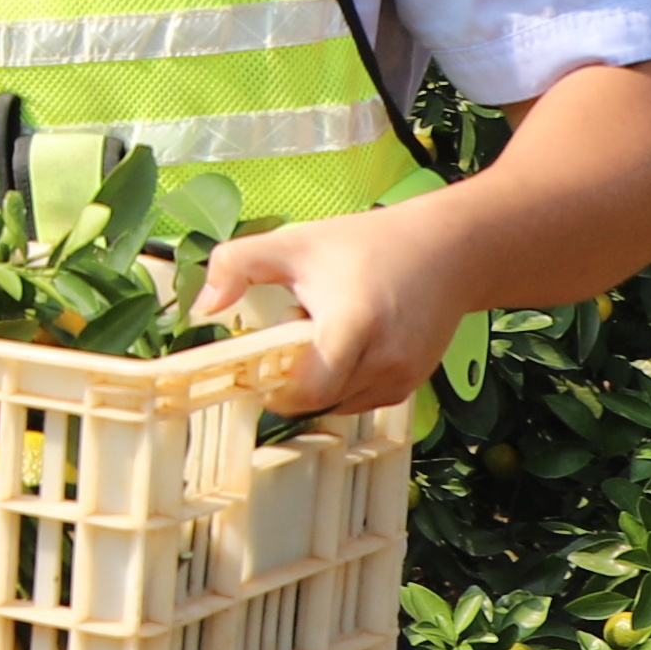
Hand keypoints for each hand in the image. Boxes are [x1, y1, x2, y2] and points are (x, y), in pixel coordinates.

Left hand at [196, 209, 458, 414]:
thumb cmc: (370, 245)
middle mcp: (384, 359)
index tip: (256, 370)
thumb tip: (202, 308)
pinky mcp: (411, 386)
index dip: (274, 390)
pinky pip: (360, 401)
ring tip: (324, 335)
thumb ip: (236, 266)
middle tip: (291, 339)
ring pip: (338, 405)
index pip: (306, 391)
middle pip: (318, 401)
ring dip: (319, 382)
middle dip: (293, 379)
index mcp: (354, 325)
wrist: (448, 251)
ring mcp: (402, 377)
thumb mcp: (295, 243)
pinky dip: (343, 383)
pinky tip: (348, 345)